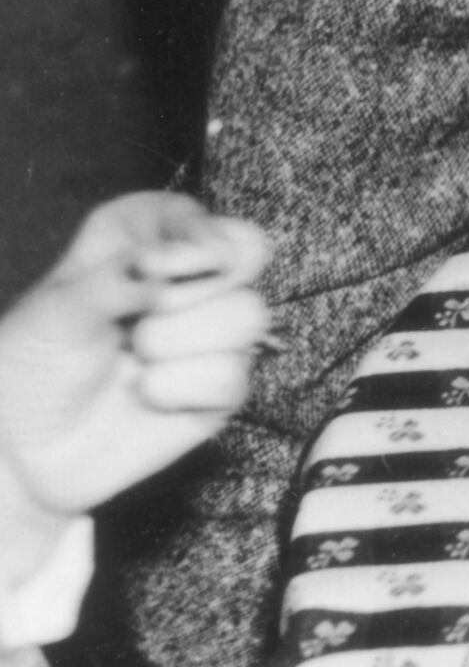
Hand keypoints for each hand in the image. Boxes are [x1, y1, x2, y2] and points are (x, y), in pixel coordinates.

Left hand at [0, 194, 273, 532]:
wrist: (23, 452)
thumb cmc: (28, 371)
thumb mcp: (56, 312)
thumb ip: (116, 278)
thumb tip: (169, 267)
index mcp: (136, 253)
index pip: (185, 214)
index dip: (189, 228)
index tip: (157, 261)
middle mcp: (181, 288)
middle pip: (244, 251)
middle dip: (195, 286)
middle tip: (144, 314)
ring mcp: (205, 338)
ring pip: (248, 313)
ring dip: (182, 339)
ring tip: (136, 360)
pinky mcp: (218, 390)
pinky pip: (234, 374)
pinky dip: (183, 387)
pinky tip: (149, 397)